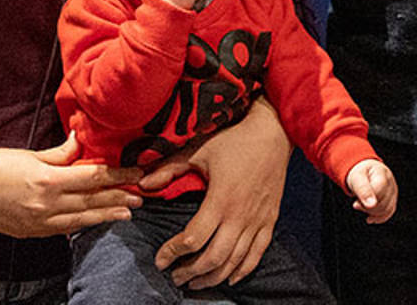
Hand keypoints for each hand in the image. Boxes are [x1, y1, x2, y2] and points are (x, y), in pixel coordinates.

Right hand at [0, 132, 141, 237]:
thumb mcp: (29, 154)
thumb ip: (59, 153)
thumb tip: (81, 143)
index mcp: (48, 181)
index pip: (94, 179)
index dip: (119, 177)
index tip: (136, 173)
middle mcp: (46, 206)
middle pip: (92, 202)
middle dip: (118, 200)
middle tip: (140, 197)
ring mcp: (37, 223)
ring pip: (81, 220)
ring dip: (105, 216)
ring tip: (125, 214)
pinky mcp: (28, 232)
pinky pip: (62, 229)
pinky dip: (80, 224)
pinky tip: (92, 220)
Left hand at [140, 98, 290, 286]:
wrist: (273, 133)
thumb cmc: (233, 140)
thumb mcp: (198, 150)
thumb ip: (169, 169)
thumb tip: (143, 184)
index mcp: (221, 199)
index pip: (193, 238)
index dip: (173, 252)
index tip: (160, 260)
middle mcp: (240, 215)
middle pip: (214, 258)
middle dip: (191, 272)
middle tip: (175, 277)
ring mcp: (257, 220)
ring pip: (234, 261)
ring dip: (213, 277)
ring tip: (195, 283)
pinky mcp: (269, 220)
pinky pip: (256, 254)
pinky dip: (242, 270)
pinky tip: (229, 278)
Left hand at [344, 158, 397, 223]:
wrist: (367, 171)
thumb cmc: (361, 173)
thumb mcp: (357, 177)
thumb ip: (363, 189)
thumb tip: (371, 204)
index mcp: (382, 173)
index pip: (379, 191)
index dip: (367, 200)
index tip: (355, 204)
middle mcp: (391, 183)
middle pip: (383, 203)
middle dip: (367, 208)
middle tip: (356, 204)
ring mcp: (393, 192)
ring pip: (386, 210)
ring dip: (371, 212)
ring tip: (361, 206)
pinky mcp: (393, 200)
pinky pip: (389, 212)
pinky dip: (378, 218)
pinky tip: (369, 218)